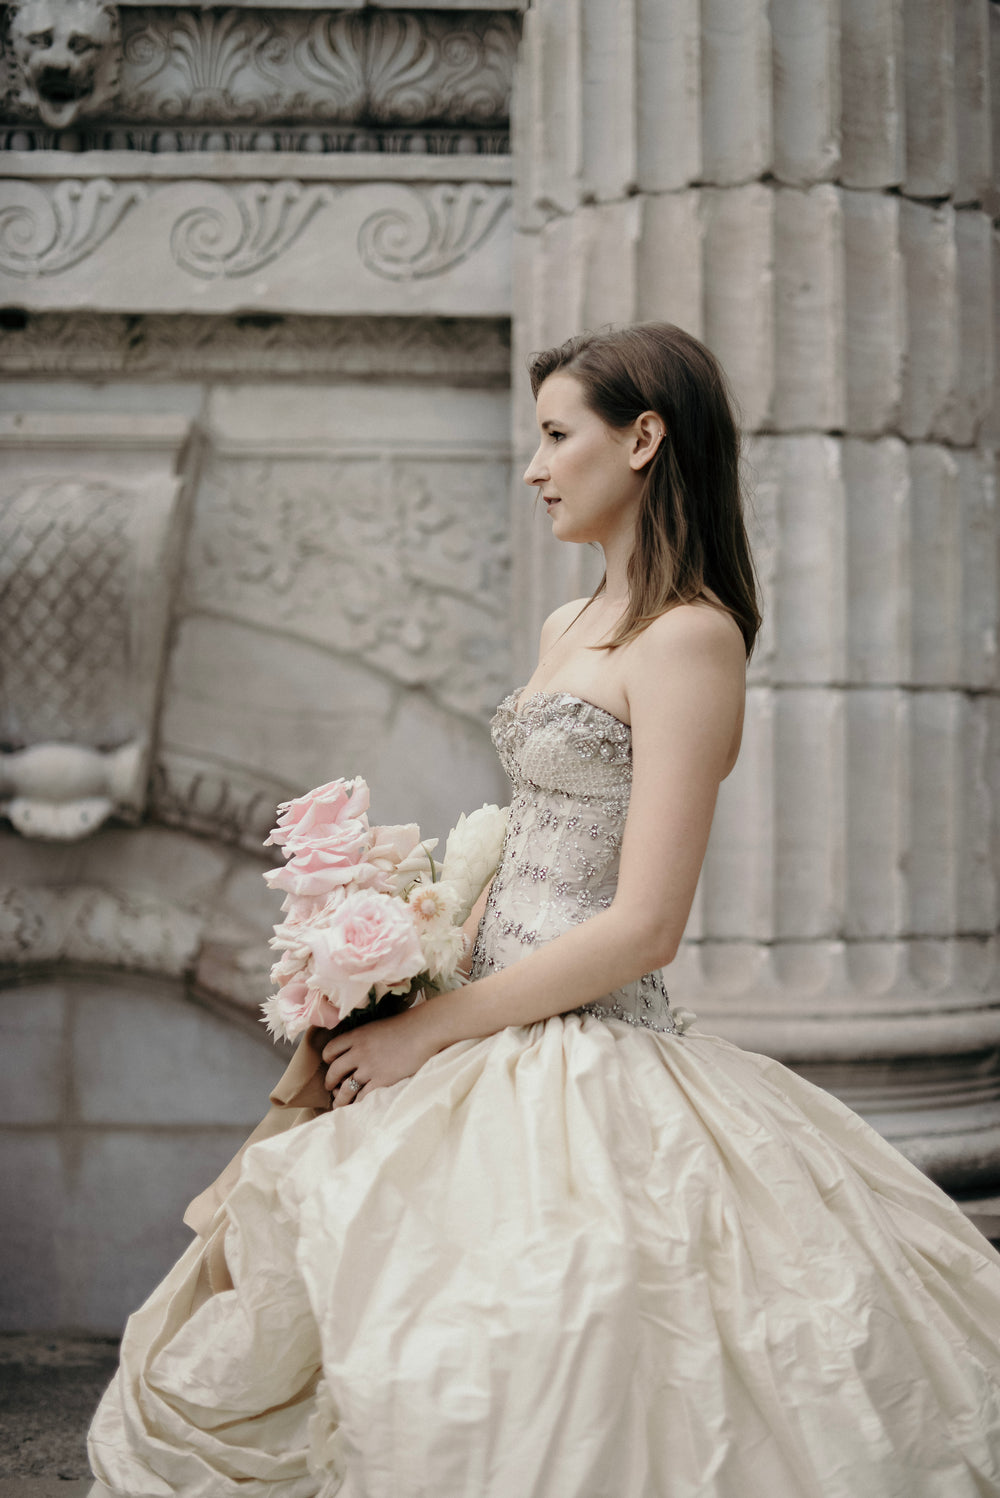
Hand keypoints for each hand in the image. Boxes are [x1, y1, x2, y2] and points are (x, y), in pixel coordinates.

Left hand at [322, 1004, 444, 1107]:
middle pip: (334, 1071)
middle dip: (330, 1082)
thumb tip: (360, 1046)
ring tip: (339, 1103)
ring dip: (340, 1098)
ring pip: (345, 1089)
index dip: (328, 1059)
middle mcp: (358, 1052)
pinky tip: (357, 1106)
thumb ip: (365, 1037)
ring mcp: (369, 1068)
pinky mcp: (382, 1080)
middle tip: (331, 1087)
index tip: (330, 1064)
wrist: (424, 1031)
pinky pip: (363, 1097)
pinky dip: (358, 1103)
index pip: (330, 1049)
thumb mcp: (378, 1026)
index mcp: (356, 1036)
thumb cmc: (406, 1025)